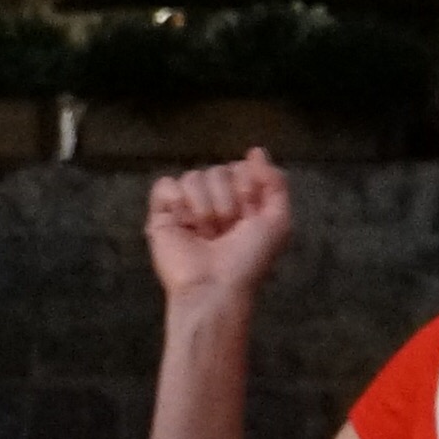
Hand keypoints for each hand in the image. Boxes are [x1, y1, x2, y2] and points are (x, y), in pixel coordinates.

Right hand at [149, 154, 295, 305]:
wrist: (216, 287)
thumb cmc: (248, 261)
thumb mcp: (278, 222)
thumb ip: (275, 183)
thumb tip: (255, 151)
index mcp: (239, 202)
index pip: (240, 169)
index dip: (246, 188)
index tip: (248, 216)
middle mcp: (213, 202)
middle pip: (217, 171)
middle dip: (226, 202)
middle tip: (226, 231)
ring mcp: (186, 207)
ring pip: (193, 176)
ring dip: (204, 208)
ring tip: (206, 234)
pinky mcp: (161, 215)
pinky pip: (165, 185)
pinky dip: (176, 201)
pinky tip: (183, 223)